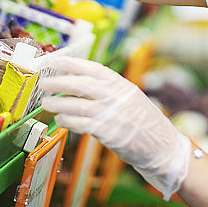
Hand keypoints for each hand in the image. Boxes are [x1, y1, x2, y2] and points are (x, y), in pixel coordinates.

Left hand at [39, 56, 191, 199]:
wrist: (162, 146)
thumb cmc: (145, 122)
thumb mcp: (131, 97)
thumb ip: (110, 89)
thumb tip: (83, 81)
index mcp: (122, 85)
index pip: (93, 68)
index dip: (72, 63)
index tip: (55, 60)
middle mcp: (117, 97)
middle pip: (82, 84)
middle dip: (60, 82)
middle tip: (44, 83)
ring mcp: (113, 115)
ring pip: (79, 105)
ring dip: (59, 104)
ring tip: (46, 103)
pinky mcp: (109, 134)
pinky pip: (83, 125)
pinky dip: (68, 122)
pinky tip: (61, 121)